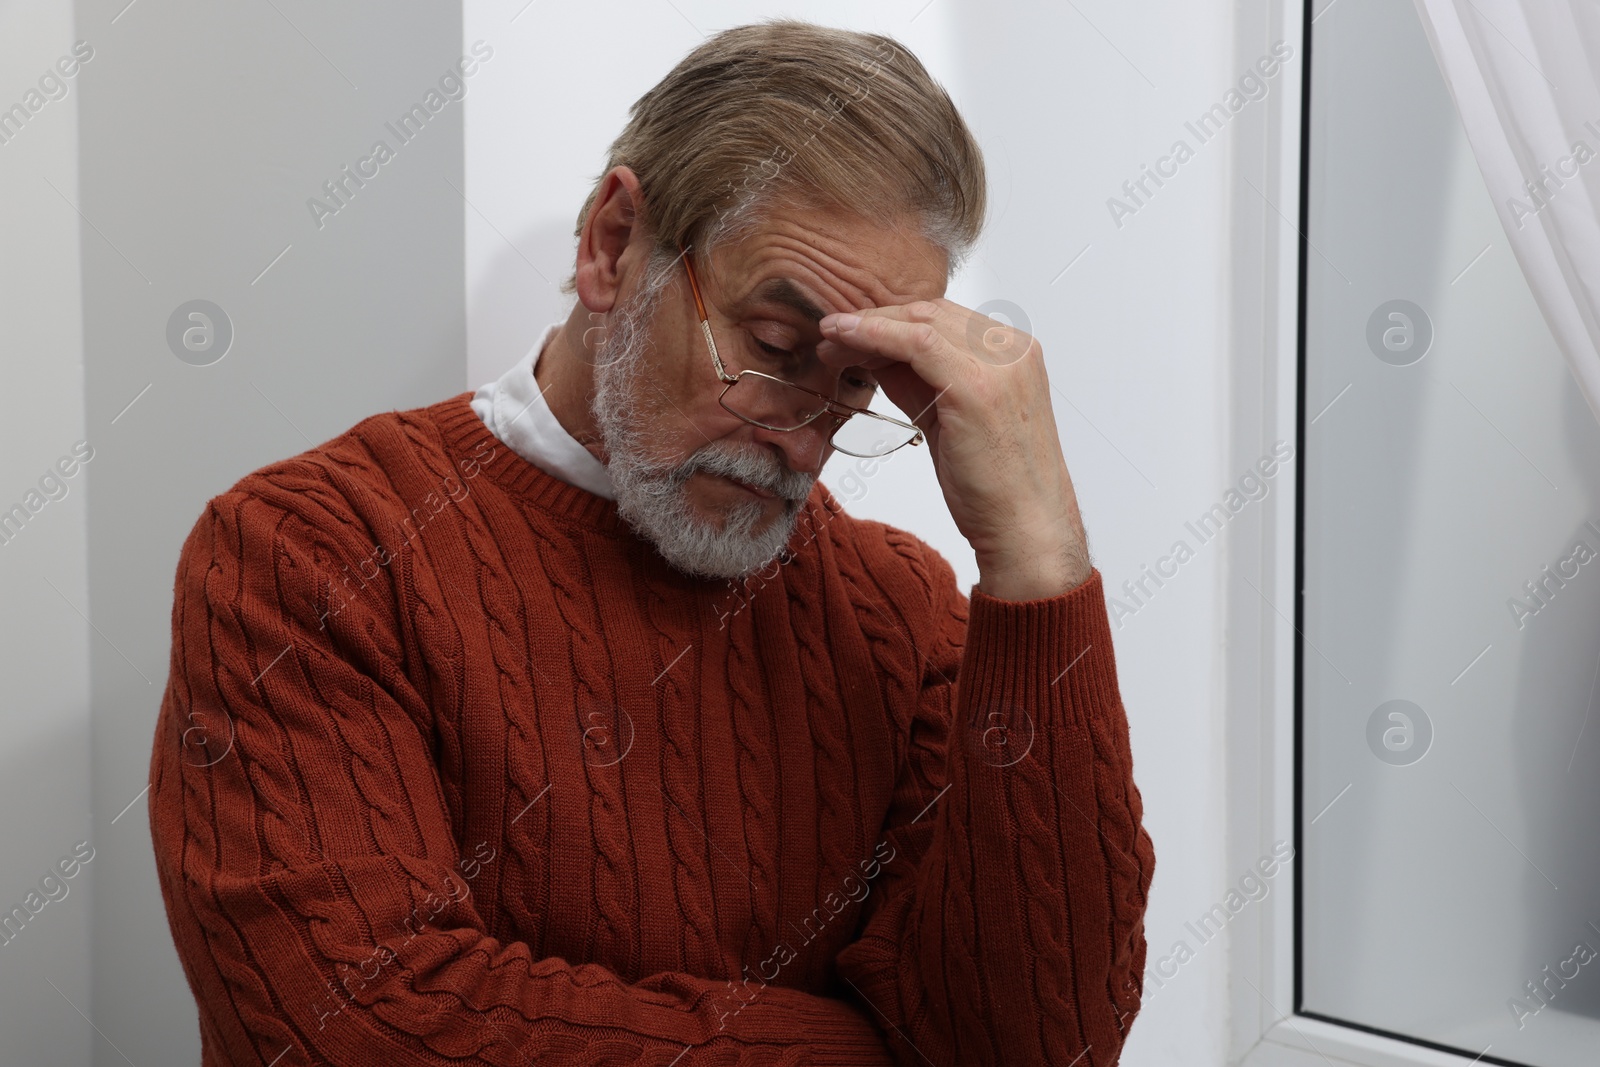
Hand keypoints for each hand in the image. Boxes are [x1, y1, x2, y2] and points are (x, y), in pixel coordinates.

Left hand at [815, 300, 1091, 600]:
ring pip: (921, 321)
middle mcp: (1013, 351)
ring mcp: (1000, 365)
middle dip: (875, 320)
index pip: (944, 318)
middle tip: (832, 335)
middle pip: (931, 313)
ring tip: (830, 340)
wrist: (1026, 531)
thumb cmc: (994, 488)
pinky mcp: (978, 386)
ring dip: (868, 325)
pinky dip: (875, 335)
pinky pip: (917, 343)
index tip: (850, 333)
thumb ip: (921, 383)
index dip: (891, 321)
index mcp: (1015, 355)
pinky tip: (845, 341)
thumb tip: (877, 357)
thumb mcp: (951, 421)